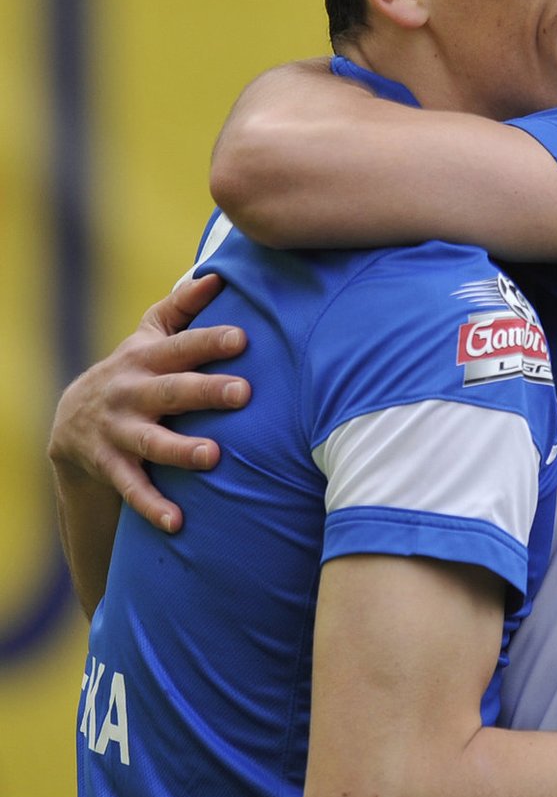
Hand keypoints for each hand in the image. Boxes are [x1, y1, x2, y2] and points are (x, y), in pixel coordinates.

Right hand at [48, 273, 250, 533]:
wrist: (73, 423)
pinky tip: (178, 522)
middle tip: (243, 393)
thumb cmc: (134, 372)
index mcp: (145, 359)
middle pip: (171, 391)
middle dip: (206, 391)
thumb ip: (181, 307)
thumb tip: (218, 274)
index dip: (209, 341)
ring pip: (151, 443)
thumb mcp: (148, 337)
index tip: (243, 337)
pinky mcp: (111, 467)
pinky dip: (153, 506)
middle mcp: (131, 393)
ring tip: (213, 456)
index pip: (181, 347)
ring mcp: (119, 432)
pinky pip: (133, 490)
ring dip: (181, 450)